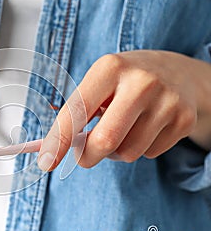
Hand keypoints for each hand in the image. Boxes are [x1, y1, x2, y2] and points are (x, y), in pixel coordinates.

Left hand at [38, 50, 210, 170]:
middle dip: (86, 156)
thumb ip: (75, 113)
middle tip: (84, 155)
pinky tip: (144, 128)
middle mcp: (140, 82)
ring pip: (127, 153)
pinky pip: (149, 154)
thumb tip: (48, 150)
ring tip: (121, 130)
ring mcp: (166, 101)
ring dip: (115, 152)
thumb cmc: (125, 81)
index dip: (58, 141)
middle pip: (104, 141)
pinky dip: (139, 149)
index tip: (46, 162)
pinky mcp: (184, 120)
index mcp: (109, 68)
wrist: (178, 73)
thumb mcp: (99, 83)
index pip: (77, 112)